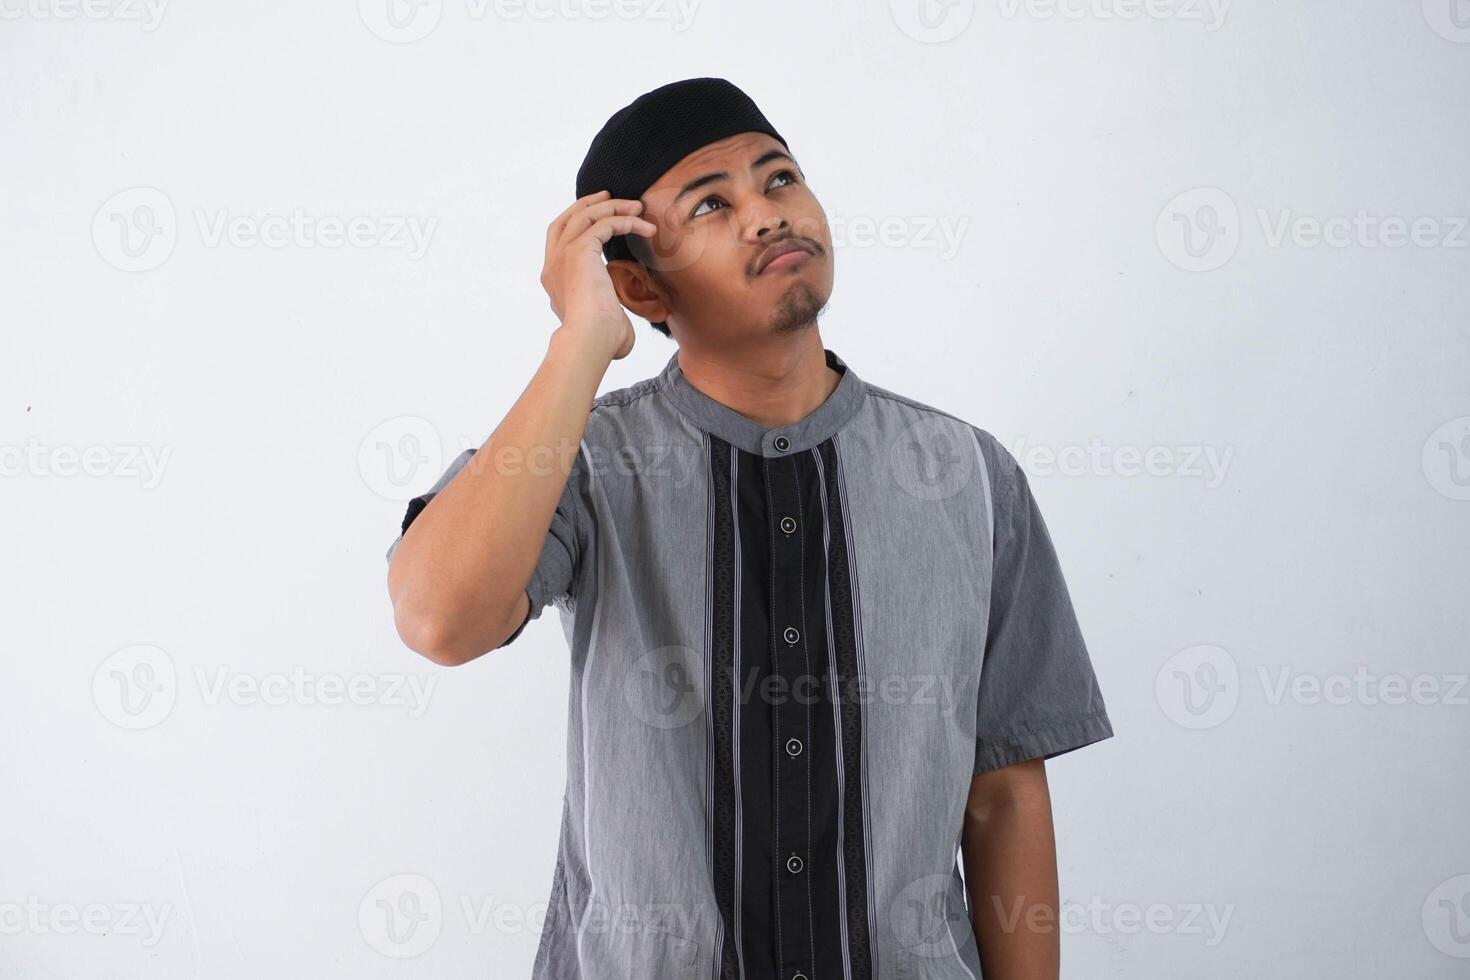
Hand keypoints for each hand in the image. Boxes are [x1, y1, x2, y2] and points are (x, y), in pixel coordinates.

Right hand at [540, 189, 656, 360]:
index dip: (577, 223)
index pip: (559, 240)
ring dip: (612, 208)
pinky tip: (644, 227)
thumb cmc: (601, 342)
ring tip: (637, 208)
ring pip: (585, 216)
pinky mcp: (578, 252)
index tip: (599, 215)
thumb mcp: (601, 320)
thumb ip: (606, 312)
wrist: (590, 342)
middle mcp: (553, 265)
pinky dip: (624, 221)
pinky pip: (603, 224)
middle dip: (588, 204)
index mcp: (554, 280)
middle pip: (566, 219)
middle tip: (610, 196)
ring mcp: (562, 257)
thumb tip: (617, 319)